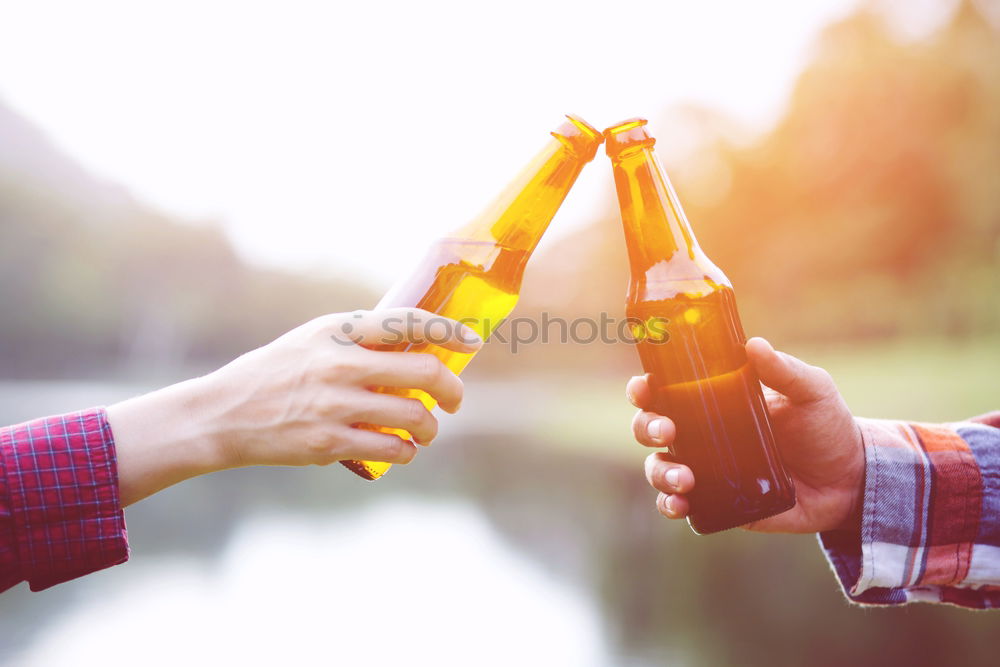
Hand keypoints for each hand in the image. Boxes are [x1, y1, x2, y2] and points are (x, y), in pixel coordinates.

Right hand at [108, 308, 480, 504]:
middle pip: (425, 374)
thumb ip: (358, 340)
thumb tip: (414, 345)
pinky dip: (407, 451)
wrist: (224, 414)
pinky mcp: (329, 443)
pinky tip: (404, 449)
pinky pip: (392, 448)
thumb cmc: (276, 373)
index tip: (472, 342)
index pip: (410, 322)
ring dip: (430, 427)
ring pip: (415, 417)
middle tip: (455, 400)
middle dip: (453, 391)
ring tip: (425, 430)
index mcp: (339, 330)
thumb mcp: (314, 339)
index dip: (450, 332)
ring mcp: (336, 405)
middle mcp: (341, 363)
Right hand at [626, 337, 863, 532]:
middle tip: (668, 432)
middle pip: (649, 428)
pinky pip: (680, 505)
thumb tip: (754, 345)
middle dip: (647, 429)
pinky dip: (670, 505)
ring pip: (658, 468)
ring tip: (684, 479)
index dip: (644, 388)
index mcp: (714, 400)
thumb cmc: (826, 426)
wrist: (851, 480)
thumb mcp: (812, 391)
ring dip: (659, 472)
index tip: (645, 388)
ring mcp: (707, 470)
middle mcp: (702, 434)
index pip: (665, 390)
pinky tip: (681, 505)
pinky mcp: (717, 503)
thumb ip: (785, 370)